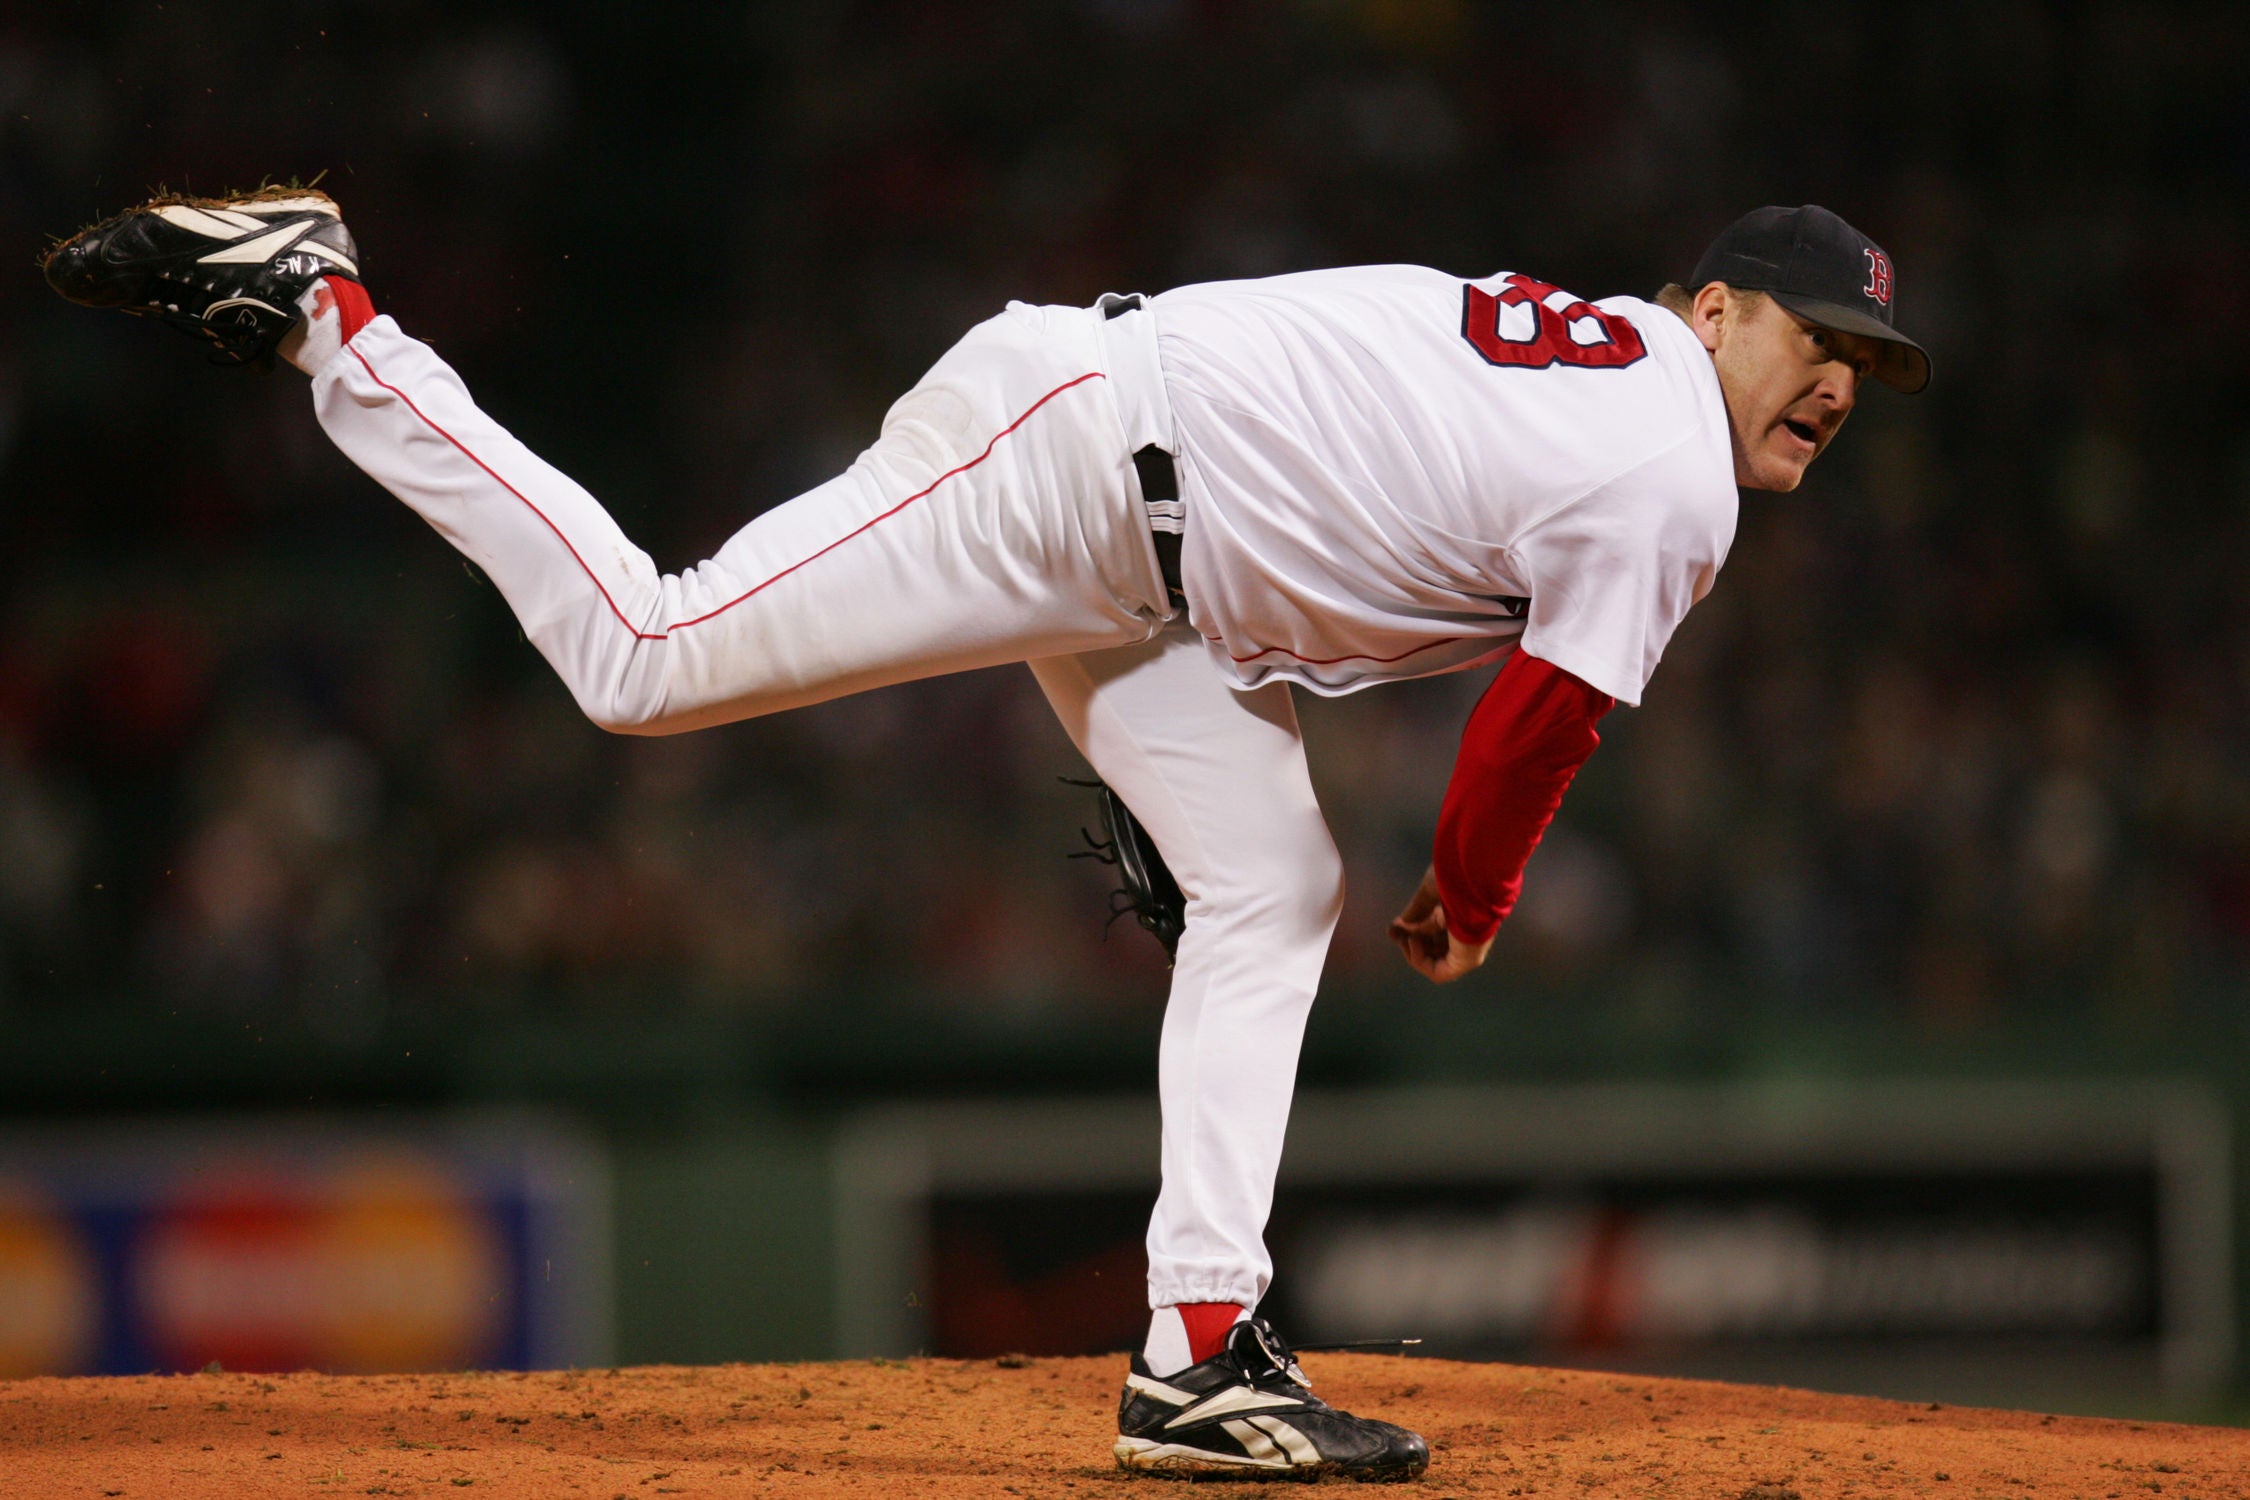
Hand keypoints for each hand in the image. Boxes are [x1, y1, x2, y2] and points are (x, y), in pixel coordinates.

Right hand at [1387, 865, 1493, 983]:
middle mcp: (1468, 934)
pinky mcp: (1468, 960)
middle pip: (1434, 948)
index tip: (1396, 926)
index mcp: (1464, 917)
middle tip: (1397, 934)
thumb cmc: (1456, 880)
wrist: (1475, 879)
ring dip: (1415, 951)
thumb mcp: (1429, 895)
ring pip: (1436, 960)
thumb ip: (1413, 913)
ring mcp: (1469, 948)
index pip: (1435, 932)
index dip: (1413, 932)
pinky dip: (1420, 961)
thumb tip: (1392, 931)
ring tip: (1406, 936)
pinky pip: (1439, 972)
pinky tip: (1413, 942)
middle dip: (1411, 942)